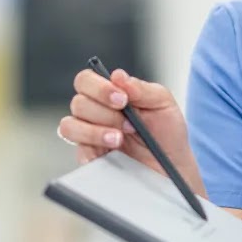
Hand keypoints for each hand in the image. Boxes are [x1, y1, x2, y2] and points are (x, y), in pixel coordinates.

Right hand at [58, 66, 195, 178]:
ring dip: (94, 132)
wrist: (172, 165)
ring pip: (69, 126)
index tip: (122, 99)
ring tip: (119, 139)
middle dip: (105, 113)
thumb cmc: (166, 132)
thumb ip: (141, 88)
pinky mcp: (89, 158)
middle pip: (78, 103)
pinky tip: (112, 153)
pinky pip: (78, 152)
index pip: (86, 80)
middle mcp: (94, 113)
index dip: (99, 87)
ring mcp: (88, 136)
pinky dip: (93, 150)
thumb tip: (118, 76)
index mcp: (109, 94)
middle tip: (130, 125)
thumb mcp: (162, 103)